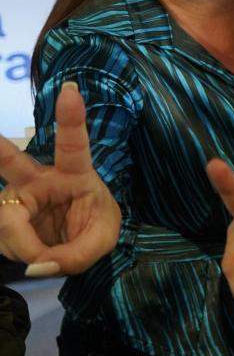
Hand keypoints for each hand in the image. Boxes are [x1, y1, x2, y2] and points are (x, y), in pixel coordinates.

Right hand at [0, 82, 121, 276]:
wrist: (75, 240)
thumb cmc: (93, 224)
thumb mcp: (102, 239)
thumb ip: (77, 254)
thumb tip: (37, 265)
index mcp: (75, 173)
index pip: (73, 144)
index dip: (71, 118)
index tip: (71, 90)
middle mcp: (39, 179)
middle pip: (11, 161)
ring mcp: (15, 198)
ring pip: (9, 224)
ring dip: (29, 248)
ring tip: (48, 255)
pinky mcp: (2, 218)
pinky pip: (5, 242)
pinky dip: (22, 256)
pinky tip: (33, 256)